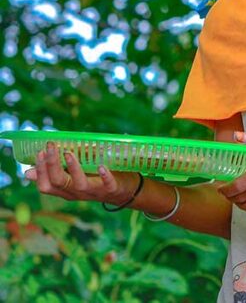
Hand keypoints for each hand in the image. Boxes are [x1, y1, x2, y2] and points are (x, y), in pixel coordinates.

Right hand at [25, 142, 139, 205]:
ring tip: (69, 153)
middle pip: (57, 183)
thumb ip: (56, 172)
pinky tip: (101, 166)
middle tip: (51, 146)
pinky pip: (106, 184)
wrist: (124, 191)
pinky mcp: (110, 189)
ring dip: (72, 168)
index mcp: (65, 189)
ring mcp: (93, 192)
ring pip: (77, 184)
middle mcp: (75, 193)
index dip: (40, 170)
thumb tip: (27, 173)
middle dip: (51, 164)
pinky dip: (104, 175)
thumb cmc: (95, 179)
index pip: (45, 185)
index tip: (39, 151)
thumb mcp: (73, 176)